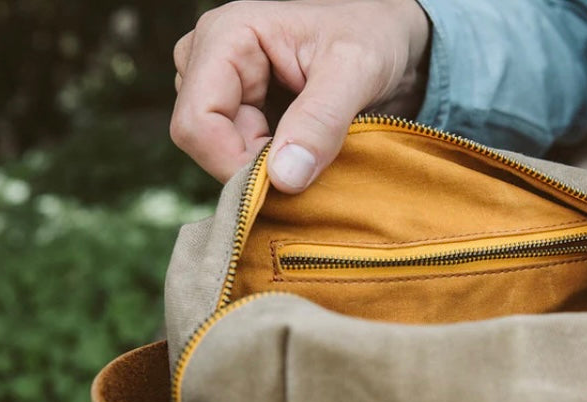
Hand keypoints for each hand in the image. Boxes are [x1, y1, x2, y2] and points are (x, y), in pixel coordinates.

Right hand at [170, 0, 429, 192]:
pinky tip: (301, 155)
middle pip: (202, 143)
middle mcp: (207, 58)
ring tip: (310, 151)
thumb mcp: (357, 72)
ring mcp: (217, 85)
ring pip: (215, 154)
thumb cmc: (374, 38)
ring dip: (262, 168)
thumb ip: (321, 121)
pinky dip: (267, 168)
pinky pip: (233, 156)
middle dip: (251, 166)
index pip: (197, 123)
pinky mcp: (233, 109)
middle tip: (308, 162)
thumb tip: (283, 178)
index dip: (234, 165)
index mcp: (226, 36)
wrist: (390, 41)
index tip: (288, 181)